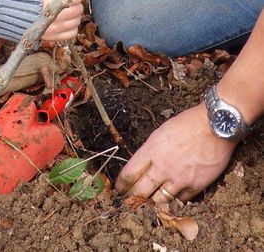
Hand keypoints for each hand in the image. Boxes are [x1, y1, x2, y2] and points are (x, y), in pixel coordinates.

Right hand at [42, 0, 82, 40]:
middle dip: (75, 5)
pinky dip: (71, 28)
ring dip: (74, 17)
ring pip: (76, 22)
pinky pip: (72, 33)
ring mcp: (53, 28)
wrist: (11, 12)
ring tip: (65, 13)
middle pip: (78, 10)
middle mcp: (53, 15)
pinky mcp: (52, 37)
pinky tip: (64, 22)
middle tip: (68, 3)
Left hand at [115, 103, 236, 201]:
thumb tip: (144, 165)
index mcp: (151, 150)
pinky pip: (179, 202)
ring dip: (150, 206)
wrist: (215, 125)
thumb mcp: (160, 133)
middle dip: (131, 200)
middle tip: (128, 204)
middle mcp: (162, 166)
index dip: (122, 184)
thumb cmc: (187, 124)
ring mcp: (179, 178)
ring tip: (145, 210)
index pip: (129, 173)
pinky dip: (173, 204)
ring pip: (158, 201)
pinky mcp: (195, 186)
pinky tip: (168, 206)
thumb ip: (151, 150)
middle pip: (140, 191)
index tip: (118, 189)